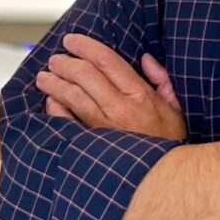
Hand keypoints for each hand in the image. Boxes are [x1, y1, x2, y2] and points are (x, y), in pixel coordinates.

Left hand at [35, 33, 187, 139]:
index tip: (72, 40)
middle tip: (55, 59)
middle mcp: (119, 108)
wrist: (163, 179)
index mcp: (139, 94)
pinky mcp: (91, 145)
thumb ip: (161, 80)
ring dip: (55, 83)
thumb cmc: (169, 142)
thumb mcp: (175, 107)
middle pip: (84, 75)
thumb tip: (145, 59)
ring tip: (45, 76)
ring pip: (72, 97)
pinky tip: (50, 101)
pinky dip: (55, 109)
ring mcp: (102, 128)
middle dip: (66, 62)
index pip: (107, 61)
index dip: (86, 47)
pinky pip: (66, 123)